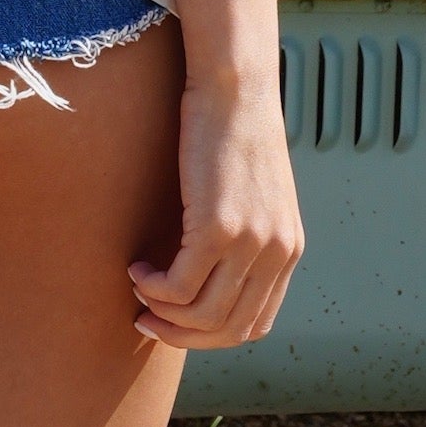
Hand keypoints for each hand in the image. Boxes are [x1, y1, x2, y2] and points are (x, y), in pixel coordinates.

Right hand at [130, 70, 304, 350]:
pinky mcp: (219, 228)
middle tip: (146, 319)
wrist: (236, 90)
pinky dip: (152, 287)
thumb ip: (244, 238)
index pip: (254, 325)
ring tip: (140, 288)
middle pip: (229, 330)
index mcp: (287, 251)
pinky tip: (137, 267)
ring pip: (201, 315)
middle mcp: (276, 254)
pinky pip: (179, 286)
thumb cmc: (234, 134)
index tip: (175, 321)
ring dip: (162, 313)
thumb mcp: (253, 196)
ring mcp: (251, 244)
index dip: (209, 336)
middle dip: (182, 335)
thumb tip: (207, 275)